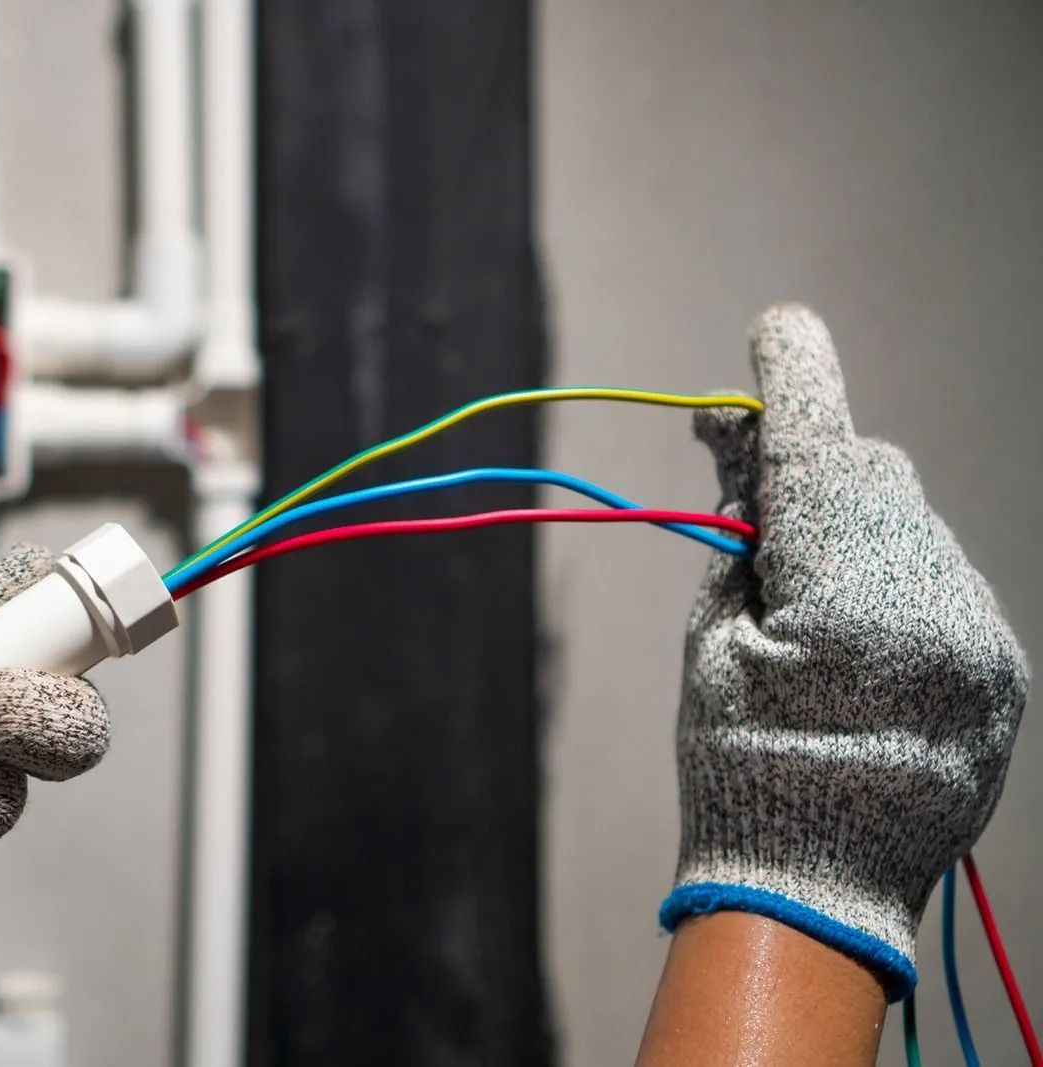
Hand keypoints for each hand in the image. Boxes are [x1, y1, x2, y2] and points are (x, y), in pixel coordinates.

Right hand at [662, 304, 1028, 999]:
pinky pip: (942, 580)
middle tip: (748, 496)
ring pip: (910, 526)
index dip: (792, 380)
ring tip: (805, 606)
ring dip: (853, 530)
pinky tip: (855, 636)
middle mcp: (939, 608)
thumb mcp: (712, 640)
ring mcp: (984, 640)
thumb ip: (742, 531)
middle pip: (873, 476)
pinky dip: (892, 579)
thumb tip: (745, 438)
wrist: (816, 896)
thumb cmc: (736, 767)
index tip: (775, 327)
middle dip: (811, 470)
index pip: (819, 453)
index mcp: (849, 604)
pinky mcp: (1003, 668)